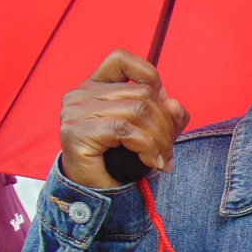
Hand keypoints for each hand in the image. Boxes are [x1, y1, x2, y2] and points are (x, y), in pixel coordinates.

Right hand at [59, 51, 188, 188]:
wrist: (94, 192)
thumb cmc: (120, 160)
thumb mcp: (149, 132)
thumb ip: (165, 116)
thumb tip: (175, 105)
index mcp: (94, 86)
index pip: (122, 59)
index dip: (152, 78)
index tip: (163, 109)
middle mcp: (81, 93)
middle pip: (141, 92)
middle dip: (165, 123)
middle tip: (169, 150)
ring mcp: (76, 111)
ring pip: (137, 111)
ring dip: (160, 139)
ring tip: (162, 159)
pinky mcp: (77, 132)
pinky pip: (126, 130)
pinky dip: (147, 147)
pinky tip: (152, 162)